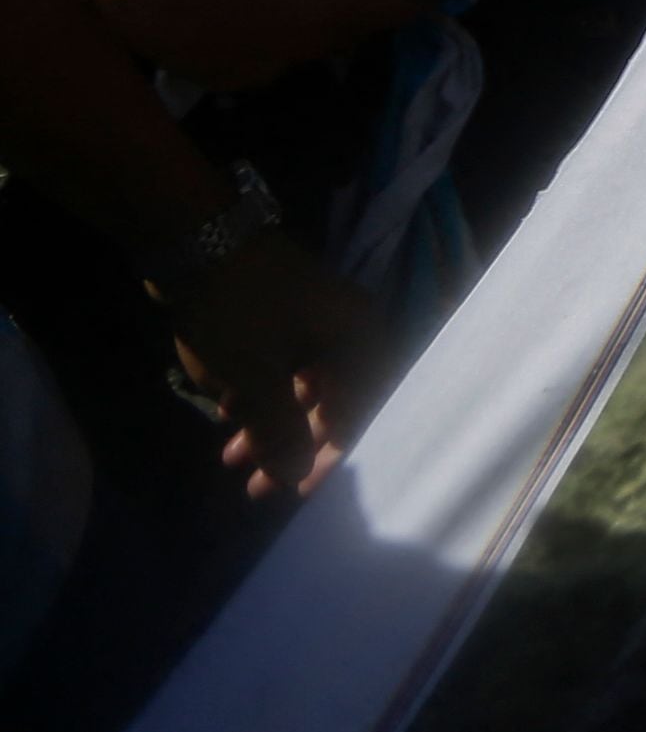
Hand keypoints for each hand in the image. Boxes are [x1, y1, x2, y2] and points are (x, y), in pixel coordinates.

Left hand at [164, 228, 373, 496]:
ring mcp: (318, 319)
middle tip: (260, 487)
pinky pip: (286, 367)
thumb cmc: (238, 312)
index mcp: (359, 340)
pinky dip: (262, 398)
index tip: (299, 493)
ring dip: (272, 427)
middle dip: (296, 449)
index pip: (362, 412)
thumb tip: (295, 478)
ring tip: (233, 460)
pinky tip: (229, 420)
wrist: (197, 238)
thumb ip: (281, 433)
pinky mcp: (287, 314)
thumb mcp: (255, 382)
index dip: (333, 457)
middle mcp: (350, 329)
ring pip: (305, 387)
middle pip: (336, 403)